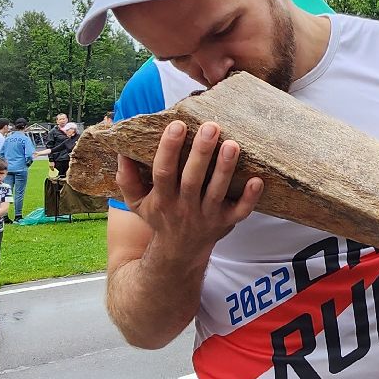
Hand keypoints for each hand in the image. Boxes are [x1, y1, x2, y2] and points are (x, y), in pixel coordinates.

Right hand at [117, 121, 261, 258]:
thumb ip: (127, 179)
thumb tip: (121, 151)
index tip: (177, 125)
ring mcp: (207, 216)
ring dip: (225, 168)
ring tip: (232, 144)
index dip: (168, 148)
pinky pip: (241, 212)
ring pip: (217, 192)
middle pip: (193, 179)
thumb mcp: (136, 202)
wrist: (178, 253)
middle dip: (201, 152)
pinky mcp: (226, 222)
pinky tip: (257, 180)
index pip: (163, 171)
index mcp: (163, 199)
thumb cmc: (159, 218)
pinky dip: (250, 198)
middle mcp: (185, 207)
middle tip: (211, 126)